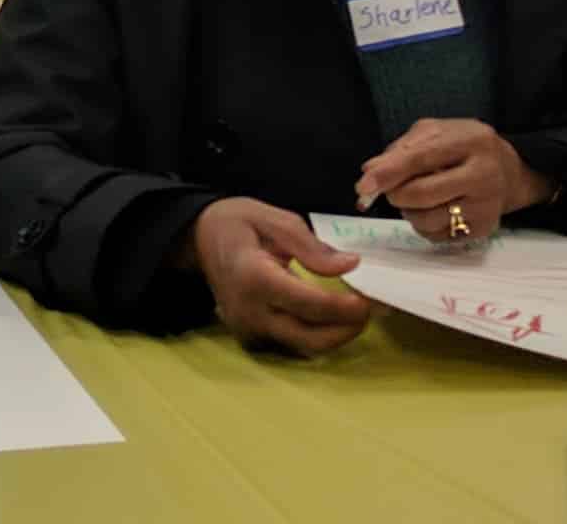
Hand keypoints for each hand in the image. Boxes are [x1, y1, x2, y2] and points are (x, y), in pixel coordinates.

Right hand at [185, 197, 370, 354]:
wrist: (196, 239)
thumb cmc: (235, 223)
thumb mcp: (273, 219)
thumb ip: (312, 246)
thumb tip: (350, 265)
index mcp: (253, 277)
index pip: (309, 305)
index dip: (344, 308)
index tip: (370, 300)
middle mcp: (249, 311)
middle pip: (310, 339)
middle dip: (346, 329)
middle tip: (369, 309)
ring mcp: (246, 328)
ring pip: (303, 348)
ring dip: (334, 335)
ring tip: (354, 312)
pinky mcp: (249, 336)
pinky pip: (291, 344)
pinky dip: (316, 334)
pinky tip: (330, 316)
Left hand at [355, 117, 553, 242]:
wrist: (508, 171)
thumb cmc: (462, 147)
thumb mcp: (435, 132)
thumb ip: (401, 149)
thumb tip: (370, 171)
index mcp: (470, 141)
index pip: (421, 158)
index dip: (389, 173)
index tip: (363, 186)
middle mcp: (483, 175)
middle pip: (422, 194)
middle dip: (395, 194)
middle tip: (390, 189)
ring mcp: (486, 206)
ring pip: (426, 219)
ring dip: (407, 211)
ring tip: (415, 196)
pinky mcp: (483, 229)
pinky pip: (436, 235)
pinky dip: (422, 224)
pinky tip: (433, 208)